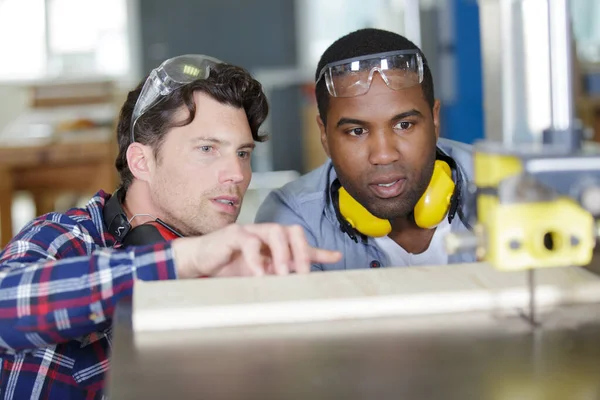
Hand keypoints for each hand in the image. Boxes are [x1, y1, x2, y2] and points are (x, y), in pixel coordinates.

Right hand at [171, 223, 341, 277]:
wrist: (199, 261)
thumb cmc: (229, 267)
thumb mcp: (259, 275)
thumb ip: (277, 277)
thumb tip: (299, 288)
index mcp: (275, 244)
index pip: (301, 244)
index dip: (319, 251)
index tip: (336, 259)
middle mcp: (266, 234)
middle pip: (293, 231)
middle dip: (302, 251)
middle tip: (303, 274)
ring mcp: (251, 231)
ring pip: (275, 231)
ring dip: (283, 253)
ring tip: (283, 274)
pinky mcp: (233, 234)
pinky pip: (249, 241)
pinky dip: (256, 259)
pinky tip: (259, 274)